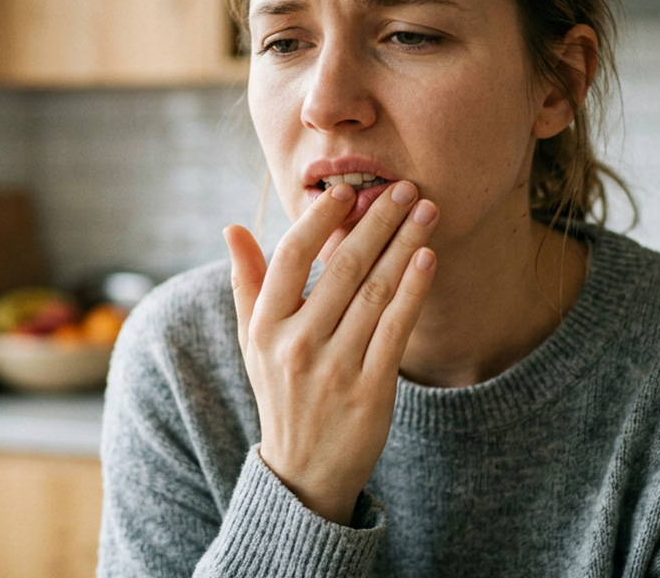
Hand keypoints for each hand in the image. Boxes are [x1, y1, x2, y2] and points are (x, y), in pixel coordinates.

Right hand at [223, 181, 438, 525]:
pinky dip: (413, 290)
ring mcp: (333, 369)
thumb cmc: (281, 393)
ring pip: (374, 293)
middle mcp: (296, 345)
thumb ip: (247, 283)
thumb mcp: (253, 342)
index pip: (290, 258)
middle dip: (377, 222)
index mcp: (265, 328)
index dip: (319, 219)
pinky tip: (428, 258)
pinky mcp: (370, 391)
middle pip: (341, 268)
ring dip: (404, 245)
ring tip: (426, 211)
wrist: (304, 473)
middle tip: (403, 187)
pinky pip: (395, 330)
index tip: (346, 190)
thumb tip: (232, 227)